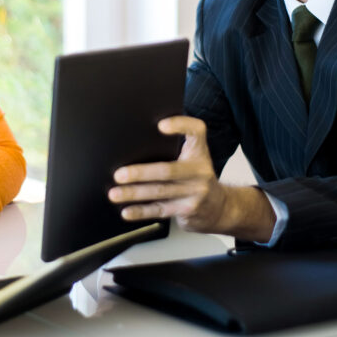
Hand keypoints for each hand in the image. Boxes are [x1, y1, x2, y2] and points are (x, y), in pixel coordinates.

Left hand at [107, 116, 275, 240]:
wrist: (221, 207)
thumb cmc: (198, 177)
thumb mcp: (195, 157)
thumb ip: (177, 147)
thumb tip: (137, 143)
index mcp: (199, 151)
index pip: (196, 131)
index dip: (180, 125)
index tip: (160, 125)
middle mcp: (200, 171)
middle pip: (168, 170)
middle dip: (141, 173)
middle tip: (119, 174)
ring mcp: (195, 192)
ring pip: (160, 192)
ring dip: (134, 193)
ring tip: (115, 194)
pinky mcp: (188, 210)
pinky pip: (160, 210)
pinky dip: (141, 211)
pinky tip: (127, 211)